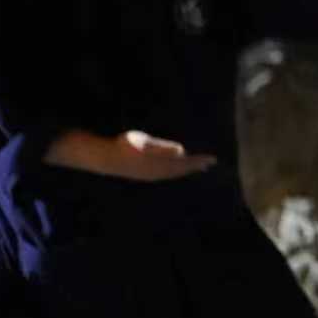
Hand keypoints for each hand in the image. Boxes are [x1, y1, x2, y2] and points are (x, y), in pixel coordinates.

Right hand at [45, 130, 217, 181]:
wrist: (106, 159)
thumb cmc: (124, 146)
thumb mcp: (144, 142)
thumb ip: (163, 147)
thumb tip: (182, 151)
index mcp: (160, 164)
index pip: (185, 163)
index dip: (198, 161)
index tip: (212, 159)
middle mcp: (158, 172)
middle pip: (182, 169)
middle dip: (196, 165)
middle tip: (210, 162)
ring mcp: (152, 175)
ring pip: (175, 173)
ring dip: (187, 169)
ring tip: (199, 166)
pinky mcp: (146, 175)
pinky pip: (167, 174)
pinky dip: (176, 171)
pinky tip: (178, 169)